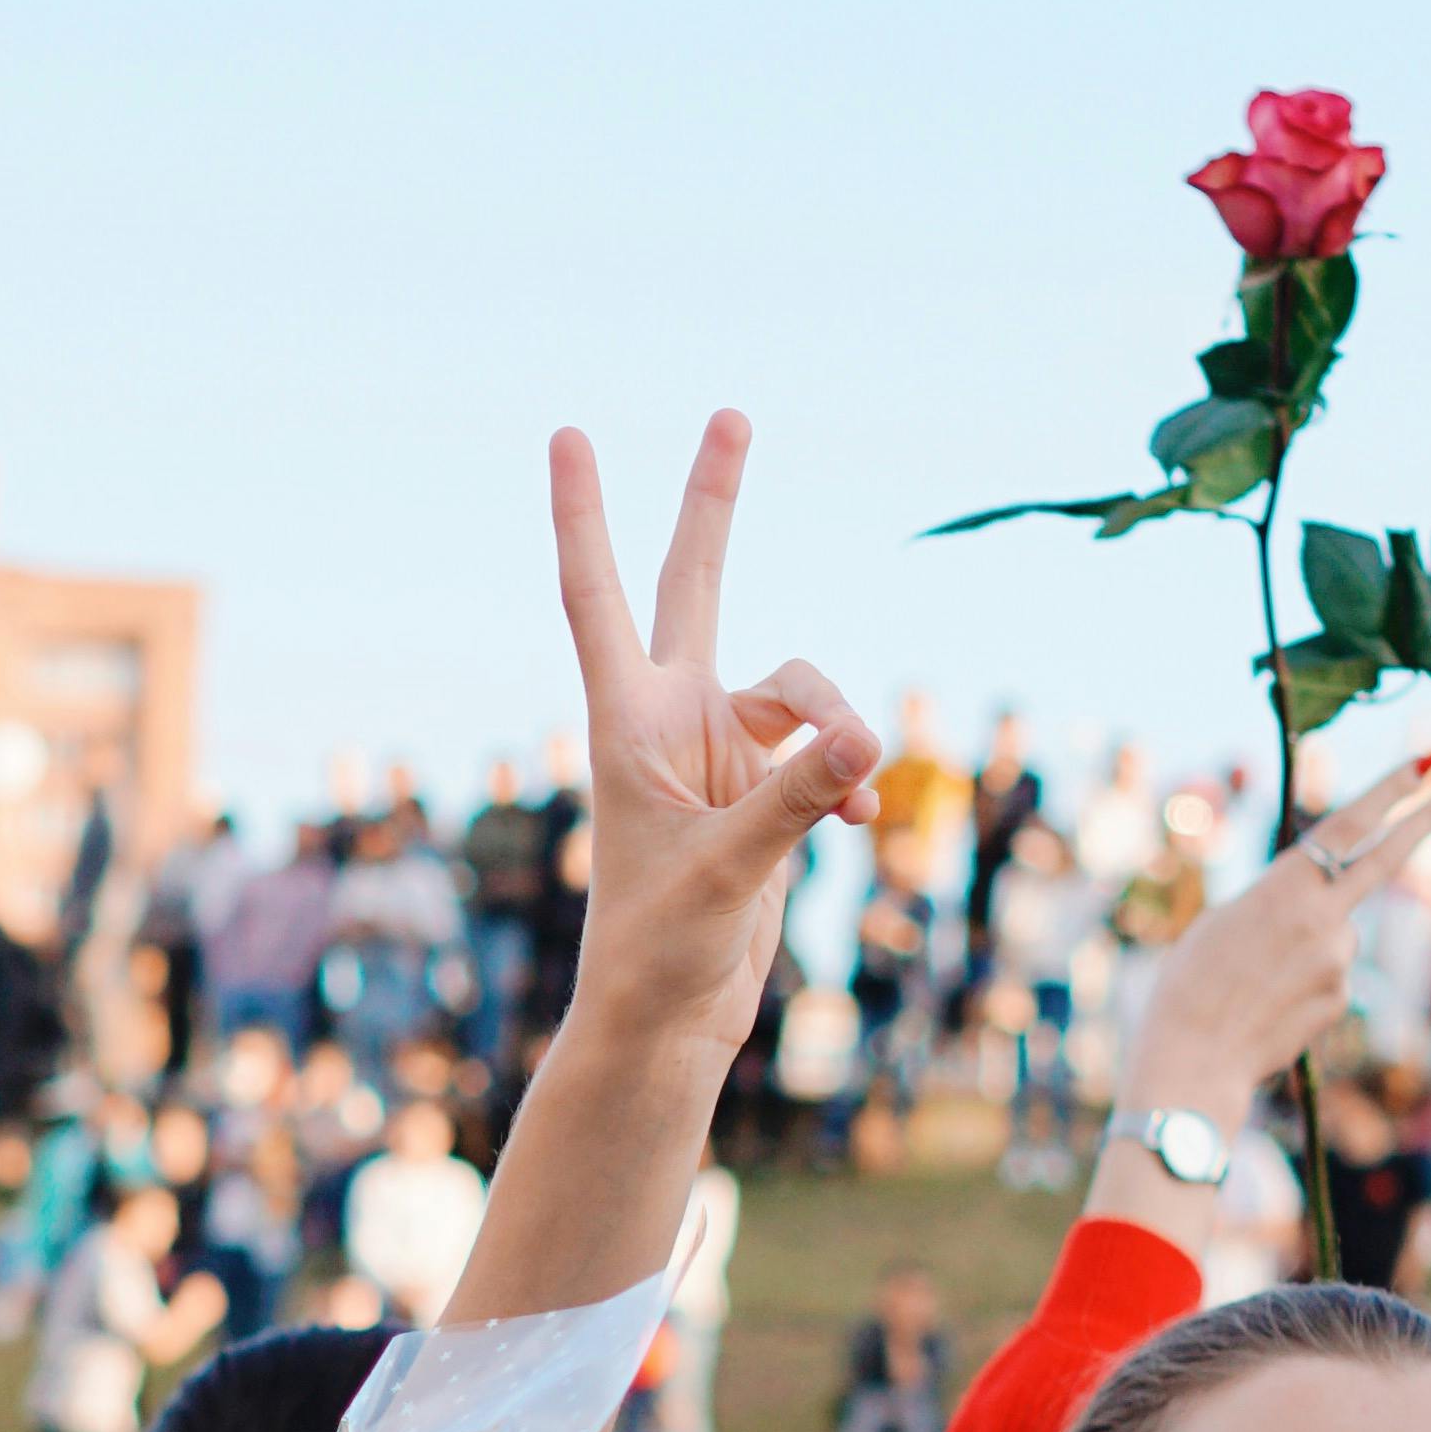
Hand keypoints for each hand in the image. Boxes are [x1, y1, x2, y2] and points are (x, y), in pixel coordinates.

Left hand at [546, 414, 881, 1043]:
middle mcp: (673, 717)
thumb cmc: (660, 948)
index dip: (583, 515)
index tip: (568, 433)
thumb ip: (794, 796)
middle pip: (697, 583)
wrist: (670, 1017)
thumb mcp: (727, 869)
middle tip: (732, 414)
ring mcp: (721, 749)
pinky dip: (846, 778)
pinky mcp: (763, 789)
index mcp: (628, 719)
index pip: (596, 594)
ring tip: (851, 800)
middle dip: (715, 504)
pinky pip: (827, 750)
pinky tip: (854, 823)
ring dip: (837, 732)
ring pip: (803, 691)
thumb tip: (862, 736)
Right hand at [1118, 755, 1430, 1132]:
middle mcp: (1324, 918)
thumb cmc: (1191, 983)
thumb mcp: (1225, 918)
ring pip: (1336, 933)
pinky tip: (1268, 1003)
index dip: (1392, 790)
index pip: (1350, 826)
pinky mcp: (1342, 997)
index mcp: (1285, 887)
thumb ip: (1280, 898)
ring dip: (1305, 944)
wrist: (1194, 1058)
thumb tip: (1320, 906)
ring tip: (1253, 978)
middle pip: (1388, 858)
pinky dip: (1304, 980)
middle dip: (1430, 816)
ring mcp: (1339, 960)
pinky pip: (1330, 974)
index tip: (1428, 759)